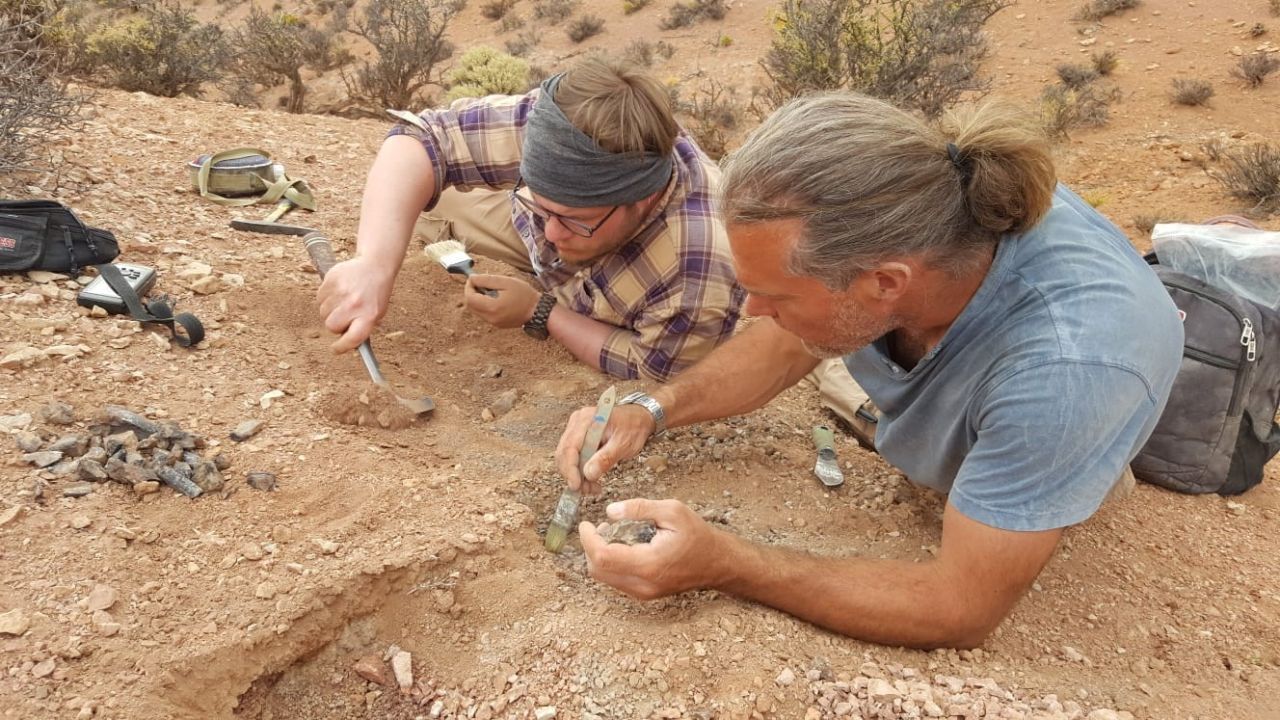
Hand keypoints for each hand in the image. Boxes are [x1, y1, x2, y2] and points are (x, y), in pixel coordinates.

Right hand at [317, 256, 395, 352]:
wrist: (374, 267)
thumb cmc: (375, 294)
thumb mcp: (376, 314)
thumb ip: (361, 328)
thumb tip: (344, 343)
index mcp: (369, 315)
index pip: (352, 338)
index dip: (342, 347)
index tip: (336, 349)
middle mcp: (355, 304)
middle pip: (331, 326)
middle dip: (335, 325)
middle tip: (344, 317)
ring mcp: (341, 291)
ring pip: (323, 312)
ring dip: (330, 310)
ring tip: (343, 301)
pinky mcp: (331, 280)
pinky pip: (319, 298)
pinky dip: (326, 298)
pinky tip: (338, 292)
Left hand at [464, 274, 539, 328]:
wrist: (538, 311)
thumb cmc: (525, 295)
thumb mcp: (506, 282)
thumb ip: (487, 280)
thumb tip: (472, 279)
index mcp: (492, 307)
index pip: (469, 298)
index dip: (468, 287)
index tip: (473, 278)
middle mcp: (490, 318)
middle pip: (470, 305)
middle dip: (471, 292)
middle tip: (480, 283)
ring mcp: (494, 323)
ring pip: (476, 310)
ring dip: (478, 299)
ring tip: (489, 290)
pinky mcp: (497, 324)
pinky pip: (484, 314)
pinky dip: (484, 305)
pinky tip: (495, 298)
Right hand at [556, 404, 654, 494]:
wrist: (638, 418)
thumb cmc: (633, 427)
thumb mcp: (624, 444)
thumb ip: (606, 458)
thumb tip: (588, 474)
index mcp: (587, 419)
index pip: (570, 446)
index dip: (570, 469)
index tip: (576, 485)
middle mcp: (577, 422)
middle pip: (564, 453)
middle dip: (572, 475)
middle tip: (586, 490)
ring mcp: (575, 429)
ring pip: (566, 457)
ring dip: (575, 476)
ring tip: (590, 488)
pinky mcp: (578, 437)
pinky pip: (571, 456)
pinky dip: (578, 471)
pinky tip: (589, 479)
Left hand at [580, 499, 725, 599]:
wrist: (717, 563)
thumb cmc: (697, 535)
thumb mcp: (672, 511)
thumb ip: (640, 508)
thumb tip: (610, 511)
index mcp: (649, 564)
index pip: (602, 557)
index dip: (588, 539)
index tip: (587, 524)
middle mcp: (643, 585)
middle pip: (597, 570)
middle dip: (592, 547)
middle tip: (602, 527)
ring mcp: (643, 593)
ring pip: (604, 578)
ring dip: (601, 555)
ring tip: (615, 534)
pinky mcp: (644, 595)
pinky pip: (615, 581)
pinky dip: (611, 563)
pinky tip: (625, 546)